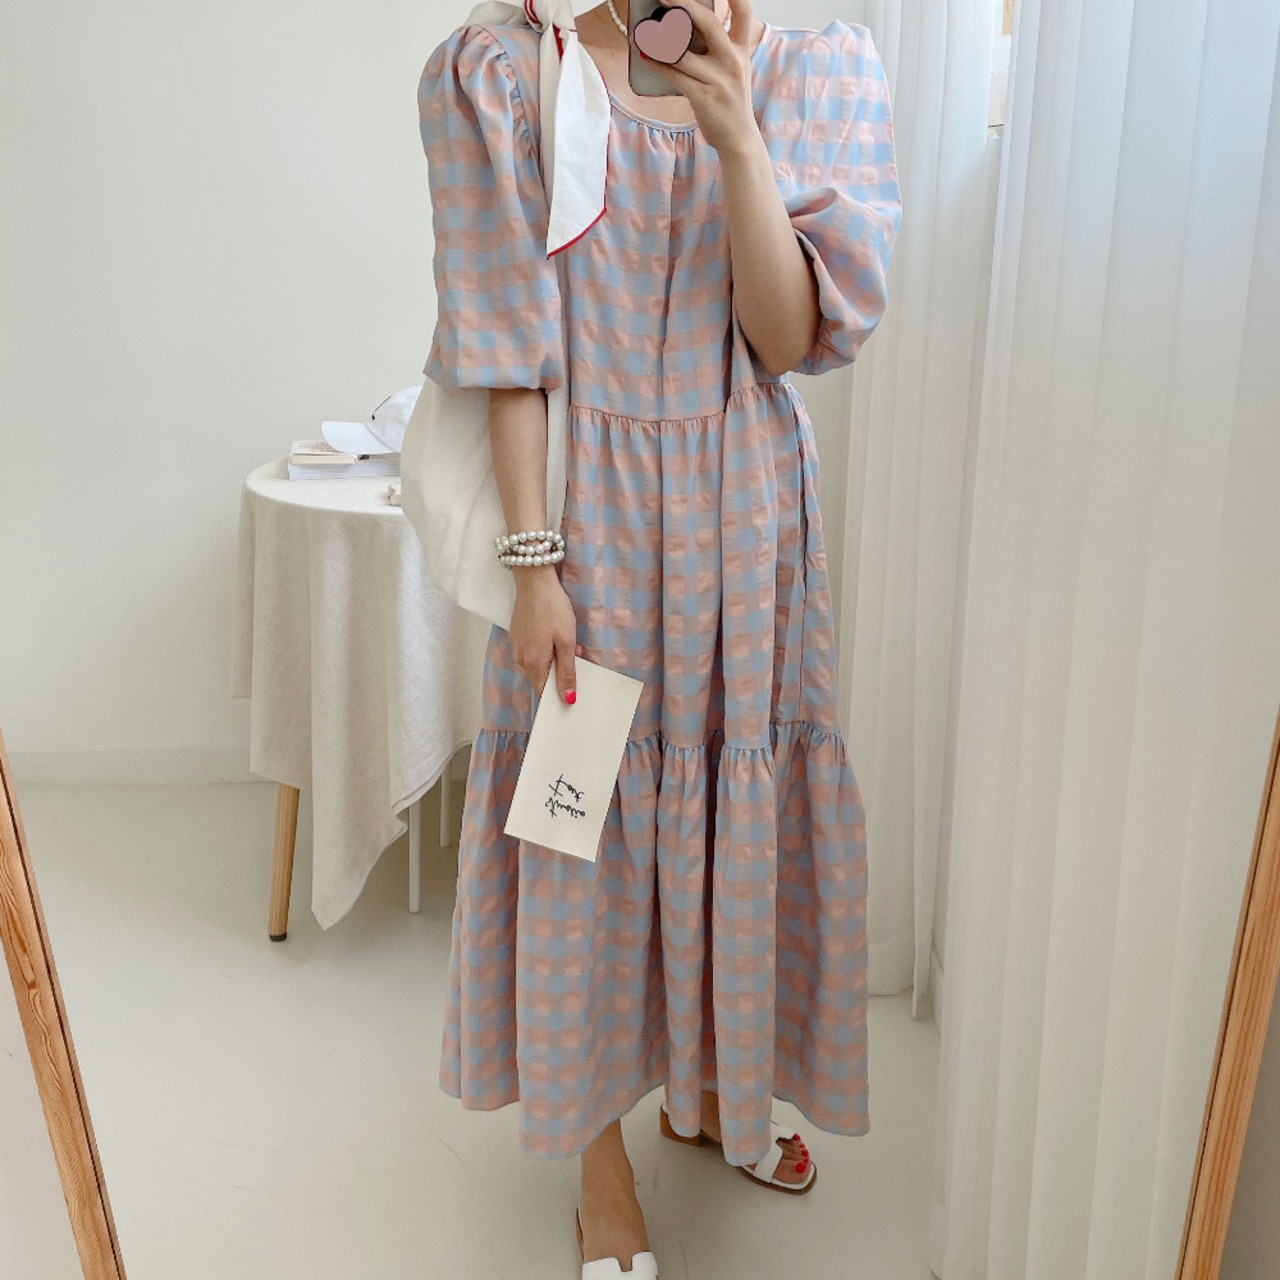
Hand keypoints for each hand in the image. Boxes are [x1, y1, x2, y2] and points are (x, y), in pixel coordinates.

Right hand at [509, 568, 583, 702]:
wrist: (534, 582)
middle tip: (576, 657)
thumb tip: (567, 699)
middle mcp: (521, 659)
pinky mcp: (517, 635)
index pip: (543, 693)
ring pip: (537, 664)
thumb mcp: (566, 642)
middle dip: (558, 674)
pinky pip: (532, 651)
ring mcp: (517, 646)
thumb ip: (566, 672)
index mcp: (533, 664)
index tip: (571, 697)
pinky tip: (555, 634)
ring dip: (553, 659)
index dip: (556, 698)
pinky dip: (545, 649)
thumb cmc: (553, 610)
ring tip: (568, 642)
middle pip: (540, 678)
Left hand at [633, 0, 757, 154]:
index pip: (744, 14)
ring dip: (659, 40)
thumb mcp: (734, 70)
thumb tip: (685, 28)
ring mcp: (719, 80)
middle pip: (710, 24)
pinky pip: (675, 76)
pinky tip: (645, 56)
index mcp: (741, 51)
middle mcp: (732, 62)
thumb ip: (719, 48)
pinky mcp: (704, 98)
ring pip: (684, 53)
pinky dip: (657, 64)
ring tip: (642, 30)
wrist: (739, 139)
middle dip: (685, 5)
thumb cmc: (730, 102)